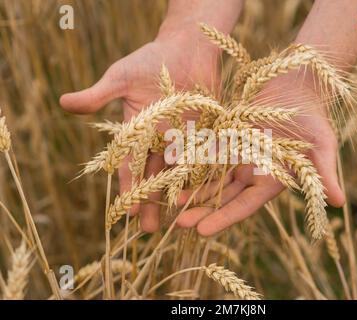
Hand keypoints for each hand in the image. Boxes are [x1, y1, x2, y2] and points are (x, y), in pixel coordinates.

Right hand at [60, 29, 219, 231]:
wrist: (187, 48)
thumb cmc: (151, 60)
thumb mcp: (122, 77)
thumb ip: (100, 95)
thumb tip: (63, 102)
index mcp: (138, 132)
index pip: (131, 165)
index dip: (129, 188)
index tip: (128, 212)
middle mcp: (160, 140)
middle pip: (155, 176)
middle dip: (152, 202)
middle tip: (149, 229)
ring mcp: (184, 138)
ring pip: (180, 173)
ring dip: (178, 196)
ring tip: (178, 220)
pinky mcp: (208, 132)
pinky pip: (206, 157)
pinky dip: (205, 176)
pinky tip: (206, 197)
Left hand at [177, 72, 345, 235]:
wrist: (298, 87)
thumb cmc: (313, 118)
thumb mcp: (321, 146)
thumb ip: (324, 174)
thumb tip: (340, 204)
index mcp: (270, 180)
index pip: (244, 205)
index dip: (224, 218)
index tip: (202, 232)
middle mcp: (251, 172)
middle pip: (223, 197)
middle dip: (202, 210)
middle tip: (178, 222)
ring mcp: (237, 155)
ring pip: (211, 178)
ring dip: (192, 190)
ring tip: (170, 202)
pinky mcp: (227, 137)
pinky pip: (205, 153)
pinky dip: (190, 163)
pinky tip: (172, 171)